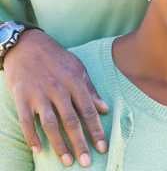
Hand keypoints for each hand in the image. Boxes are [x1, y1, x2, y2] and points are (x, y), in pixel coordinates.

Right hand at [3, 30, 108, 166]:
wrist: (28, 46)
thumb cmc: (57, 58)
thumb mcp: (79, 69)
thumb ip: (91, 90)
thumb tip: (105, 109)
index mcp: (75, 83)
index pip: (89, 111)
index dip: (96, 131)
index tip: (102, 147)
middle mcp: (59, 90)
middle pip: (71, 121)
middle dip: (80, 142)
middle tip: (86, 162)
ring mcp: (39, 94)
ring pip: (50, 124)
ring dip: (59, 144)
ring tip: (67, 160)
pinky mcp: (22, 97)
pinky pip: (26, 121)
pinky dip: (31, 136)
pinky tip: (38, 150)